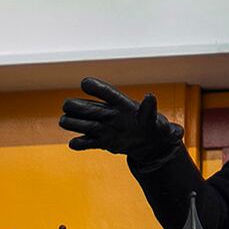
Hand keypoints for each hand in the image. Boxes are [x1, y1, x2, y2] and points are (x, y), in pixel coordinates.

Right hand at [58, 77, 182, 163]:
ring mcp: (102, 127)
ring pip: (78, 121)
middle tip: (78, 112)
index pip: (106, 92)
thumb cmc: (153, 127)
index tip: (85, 83)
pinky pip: (83, 142)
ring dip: (73, 123)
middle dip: (77, 108)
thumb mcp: (155, 120)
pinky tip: (80, 144)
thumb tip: (150, 96)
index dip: (94, 87)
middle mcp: (107, 113)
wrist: (151, 145)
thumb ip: (149, 109)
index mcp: (121, 104)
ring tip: (75, 126)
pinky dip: (79, 144)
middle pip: (83, 106)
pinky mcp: (100, 141)